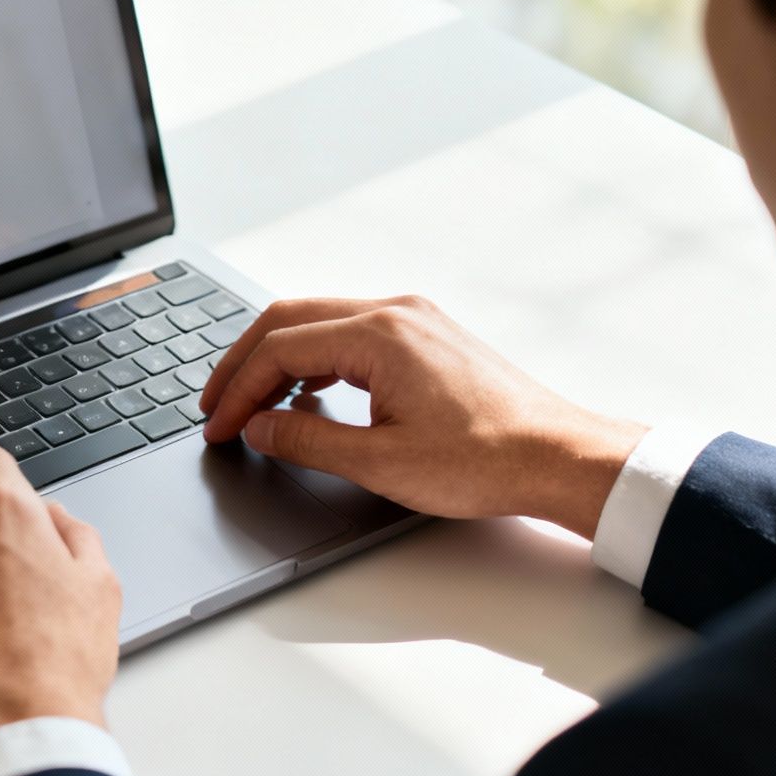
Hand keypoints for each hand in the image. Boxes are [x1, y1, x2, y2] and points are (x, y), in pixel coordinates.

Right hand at [199, 296, 645, 537]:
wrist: (560, 457)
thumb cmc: (486, 460)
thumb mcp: (380, 463)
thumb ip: (306, 441)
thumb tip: (259, 428)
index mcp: (379, 334)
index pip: (279, 348)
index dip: (237, 390)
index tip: (218, 425)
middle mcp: (395, 312)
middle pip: (289, 319)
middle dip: (244, 363)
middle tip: (215, 405)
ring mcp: (415, 319)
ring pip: (319, 321)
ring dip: (278, 359)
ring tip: (252, 402)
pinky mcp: (429, 336)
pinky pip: (352, 332)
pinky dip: (315, 358)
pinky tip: (307, 394)